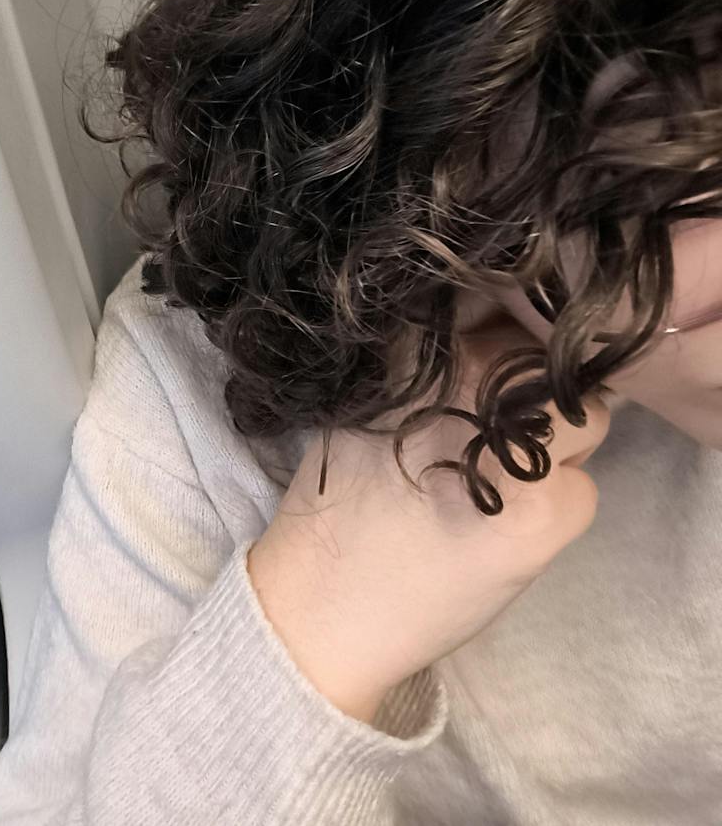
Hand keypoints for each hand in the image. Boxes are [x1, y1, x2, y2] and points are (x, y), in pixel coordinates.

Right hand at [246, 315, 610, 722]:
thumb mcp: (372, 396)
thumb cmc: (339, 501)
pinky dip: (558, 509)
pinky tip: (507, 529)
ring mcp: (524, 449)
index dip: (511, 338)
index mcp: (433, 349)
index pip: (511, 310)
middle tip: (495, 437)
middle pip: (555, 362)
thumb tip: (493, 336)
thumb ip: (434, 360)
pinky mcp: (549, 514)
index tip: (495, 371)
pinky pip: (586, 491)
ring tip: (503, 482)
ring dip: (560, 448)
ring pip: (590, 421)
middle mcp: (483, 384)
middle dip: (540, 394)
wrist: (323, 603)